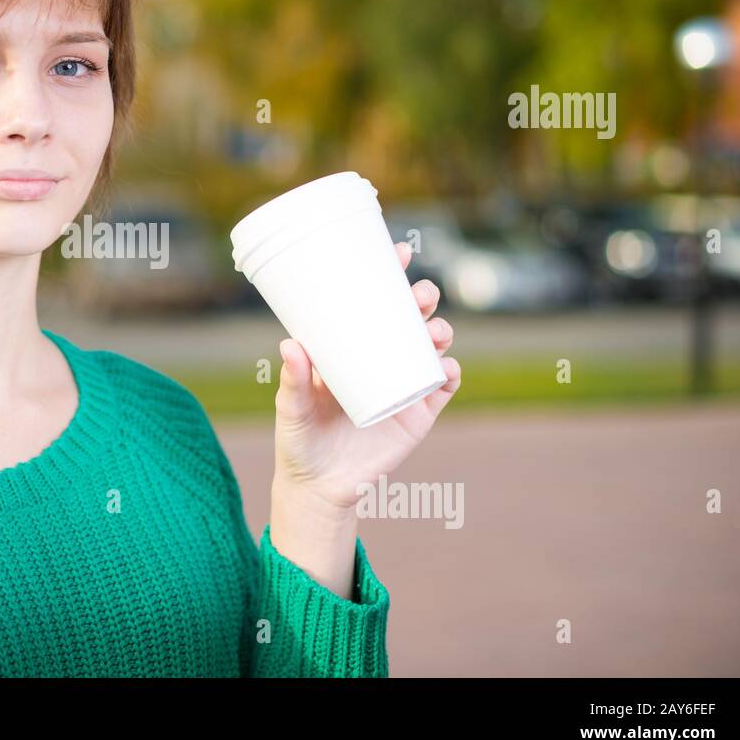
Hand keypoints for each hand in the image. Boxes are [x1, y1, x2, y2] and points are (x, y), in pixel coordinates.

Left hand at [272, 241, 460, 513]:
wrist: (319, 487)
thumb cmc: (298, 439)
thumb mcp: (291, 409)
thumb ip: (292, 380)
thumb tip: (290, 344)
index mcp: (348, 346)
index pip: (372, 300)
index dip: (389, 273)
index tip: (399, 252)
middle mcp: (379, 358)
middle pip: (409, 317)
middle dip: (422, 298)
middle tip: (420, 296)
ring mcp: (402, 384)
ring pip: (430, 346)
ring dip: (440, 331)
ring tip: (433, 332)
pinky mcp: (417, 415)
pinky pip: (442, 388)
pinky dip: (449, 374)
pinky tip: (446, 368)